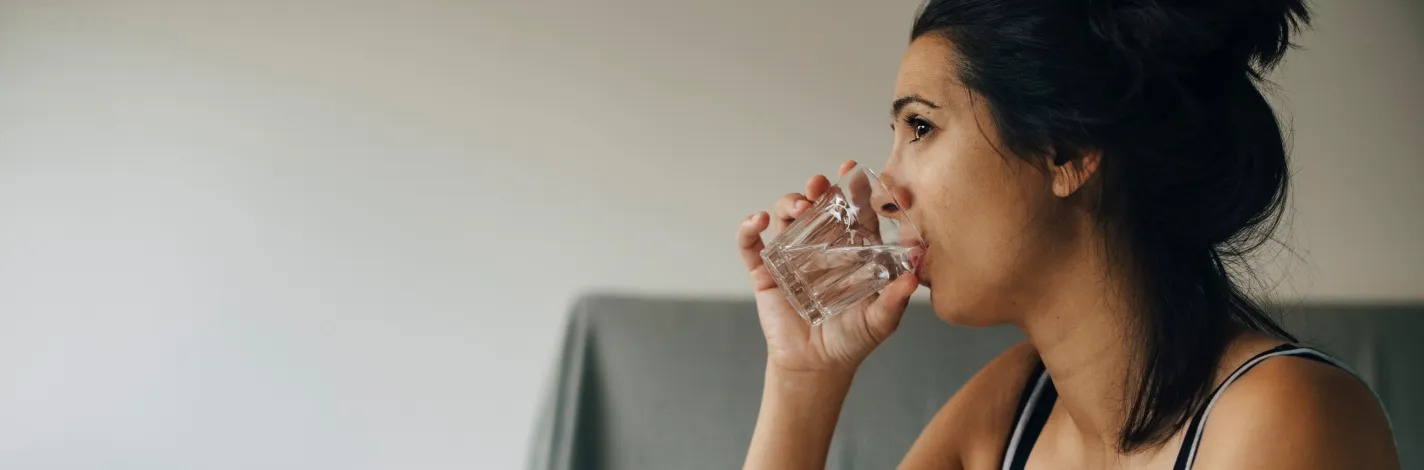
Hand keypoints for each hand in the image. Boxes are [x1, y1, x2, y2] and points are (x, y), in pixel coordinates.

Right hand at [735, 161, 918, 375]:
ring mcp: (791, 257)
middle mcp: (821, 247)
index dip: (854, 189)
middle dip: (818, 189)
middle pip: (817, 206)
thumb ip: (895, 300)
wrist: (817, 366)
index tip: (853, 172)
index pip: (854, 211)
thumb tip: (915, 277)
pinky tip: (757, 221)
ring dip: (789, 202)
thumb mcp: (880, 321)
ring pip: (786, 217)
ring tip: (798, 206)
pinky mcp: (765, 273)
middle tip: (820, 186)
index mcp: (851, 250)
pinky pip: (751, 245)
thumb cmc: (852, 340)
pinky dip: (749, 229)